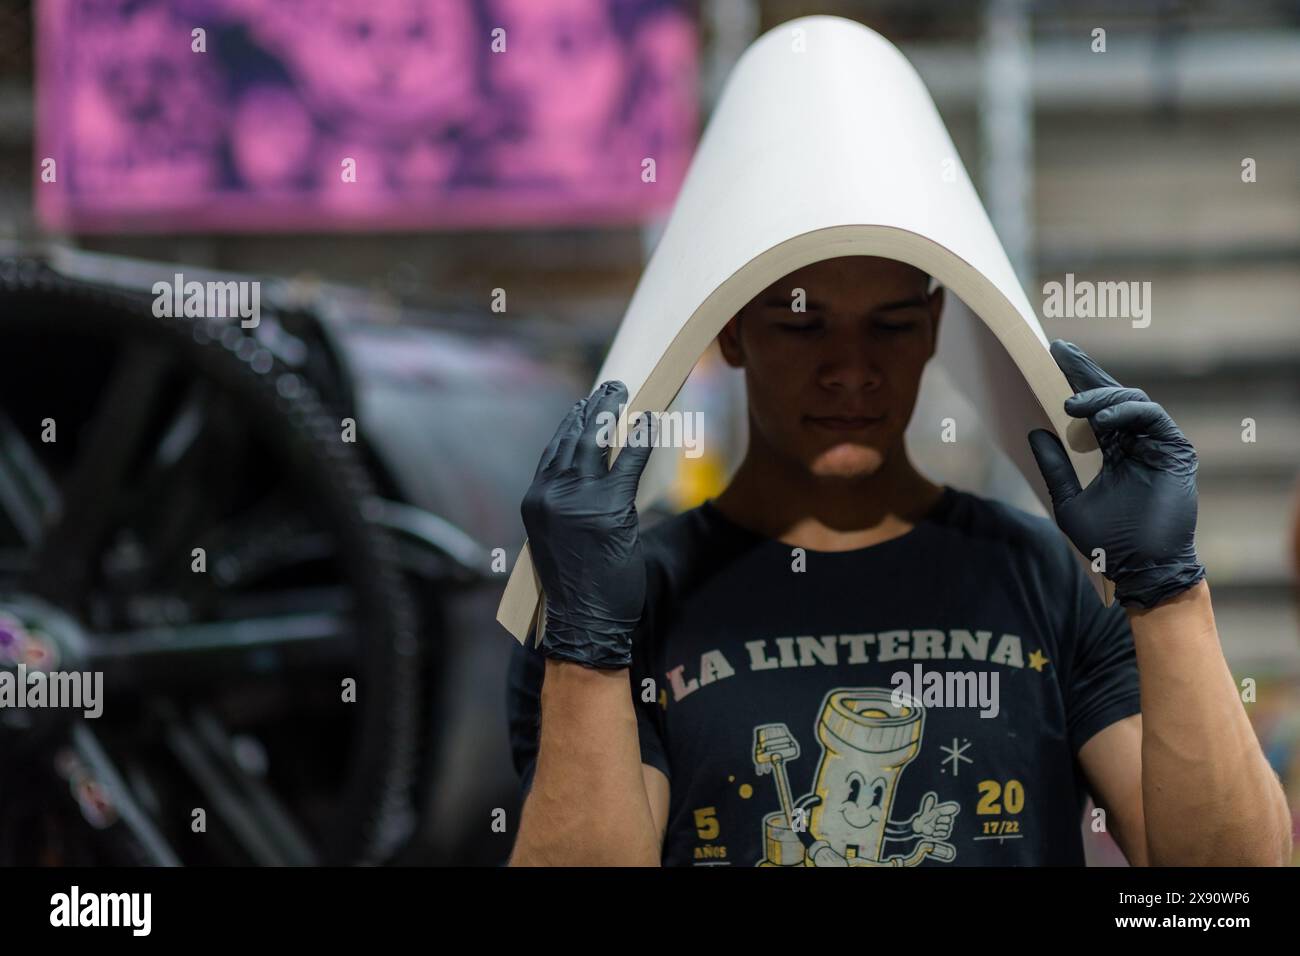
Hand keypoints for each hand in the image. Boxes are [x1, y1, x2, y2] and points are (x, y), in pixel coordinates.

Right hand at [522, 380, 654, 667]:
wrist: (583, 624)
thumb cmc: (578, 591)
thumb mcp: (559, 543)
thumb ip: (568, 511)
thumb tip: (591, 489)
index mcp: (536, 503)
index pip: (553, 452)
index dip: (570, 426)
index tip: (582, 406)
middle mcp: (549, 496)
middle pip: (573, 439)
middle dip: (592, 409)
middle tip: (610, 388)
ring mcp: (576, 501)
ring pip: (596, 442)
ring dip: (612, 413)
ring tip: (624, 392)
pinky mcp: (607, 509)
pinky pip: (627, 461)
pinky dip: (640, 438)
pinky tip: (651, 420)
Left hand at [910, 792, 958, 838]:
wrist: (920, 828)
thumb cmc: (924, 818)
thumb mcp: (926, 811)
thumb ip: (929, 805)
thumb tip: (931, 796)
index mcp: (941, 812)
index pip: (948, 810)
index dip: (951, 809)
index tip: (955, 807)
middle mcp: (944, 819)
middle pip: (948, 819)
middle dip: (941, 820)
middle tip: (935, 821)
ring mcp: (944, 827)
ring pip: (947, 827)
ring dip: (938, 828)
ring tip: (933, 827)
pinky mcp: (943, 834)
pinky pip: (945, 833)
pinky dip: (938, 833)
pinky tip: (933, 832)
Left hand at [1028, 340, 1205, 608]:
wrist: (1139, 568)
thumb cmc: (1106, 542)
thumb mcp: (1069, 500)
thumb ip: (1055, 466)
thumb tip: (1035, 431)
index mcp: (1111, 450)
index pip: (1093, 408)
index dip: (1074, 382)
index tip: (1050, 356)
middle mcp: (1134, 442)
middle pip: (1111, 396)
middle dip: (1085, 371)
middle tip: (1059, 350)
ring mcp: (1156, 444)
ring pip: (1131, 401)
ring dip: (1101, 396)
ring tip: (1072, 402)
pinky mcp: (1175, 451)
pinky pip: (1152, 418)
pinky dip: (1126, 411)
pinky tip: (1100, 417)